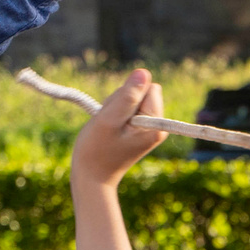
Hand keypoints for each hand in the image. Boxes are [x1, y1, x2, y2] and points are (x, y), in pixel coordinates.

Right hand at [69, 71, 167, 192]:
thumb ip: (127, 96)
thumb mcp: (108, 120)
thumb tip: (145, 72)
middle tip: (109, 122)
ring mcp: (148, 128)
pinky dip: (115, 114)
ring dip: (116, 107)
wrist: (92, 177)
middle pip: (142, 91)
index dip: (128, 95)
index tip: (116, 115)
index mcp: (155, 124)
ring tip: (108, 128)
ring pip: (133, 98)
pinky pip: (128, 108)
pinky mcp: (139, 129)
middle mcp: (157, 126)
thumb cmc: (96, 150)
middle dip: (122, 100)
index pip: (149, 87)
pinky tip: (109, 129)